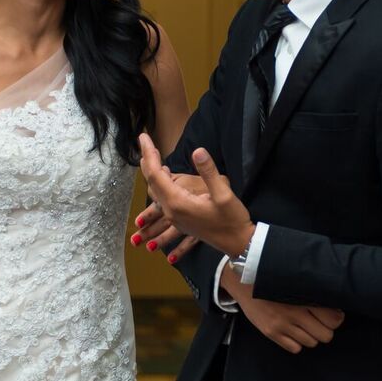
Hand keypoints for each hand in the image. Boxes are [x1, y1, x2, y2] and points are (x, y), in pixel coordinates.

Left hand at [137, 134, 253, 258]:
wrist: (238, 243)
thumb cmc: (232, 220)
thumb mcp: (223, 194)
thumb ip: (209, 172)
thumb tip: (197, 151)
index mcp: (178, 202)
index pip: (156, 174)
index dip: (149, 154)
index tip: (143, 137)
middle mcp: (172, 210)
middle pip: (152, 182)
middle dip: (147, 160)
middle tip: (145, 142)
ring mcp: (175, 217)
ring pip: (156, 192)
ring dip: (152, 173)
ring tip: (150, 157)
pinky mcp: (180, 220)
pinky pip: (162, 200)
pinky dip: (159, 185)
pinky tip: (166, 178)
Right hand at [224, 267, 343, 353]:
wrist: (244, 281)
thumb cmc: (273, 280)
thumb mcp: (296, 282)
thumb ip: (313, 293)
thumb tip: (335, 308)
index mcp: (304, 297)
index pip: (334, 319)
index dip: (336, 319)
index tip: (331, 316)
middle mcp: (295, 312)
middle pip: (325, 335)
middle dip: (324, 330)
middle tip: (318, 323)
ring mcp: (282, 324)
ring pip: (311, 343)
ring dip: (310, 336)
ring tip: (303, 326)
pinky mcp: (271, 332)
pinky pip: (295, 348)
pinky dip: (296, 343)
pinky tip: (292, 332)